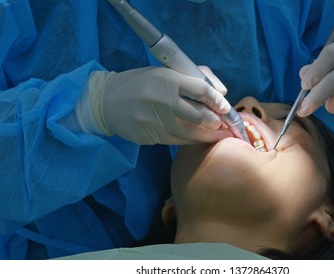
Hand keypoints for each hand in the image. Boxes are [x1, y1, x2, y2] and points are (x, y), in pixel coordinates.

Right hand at [79, 66, 231, 144]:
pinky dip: (192, 141)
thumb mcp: (164, 72)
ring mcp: (155, 121)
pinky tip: (200, 139)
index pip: (201, 90)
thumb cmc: (141, 84)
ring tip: (220, 136)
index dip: (218, 101)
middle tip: (226, 125)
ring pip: (190, 133)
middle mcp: (162, 100)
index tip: (226, 107)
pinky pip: (178, 141)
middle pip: (199, 116)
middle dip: (216, 122)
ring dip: (208, 136)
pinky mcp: (150, 136)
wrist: (106, 102)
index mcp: (167, 79)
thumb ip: (195, 77)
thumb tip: (222, 92)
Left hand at [297, 43, 333, 116]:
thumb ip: (313, 70)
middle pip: (333, 81)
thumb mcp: (327, 64)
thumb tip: (304, 78)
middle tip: (304, 110)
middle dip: (315, 99)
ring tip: (331, 104)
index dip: (315, 72)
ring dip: (332, 106)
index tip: (305, 86)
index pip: (328, 56)